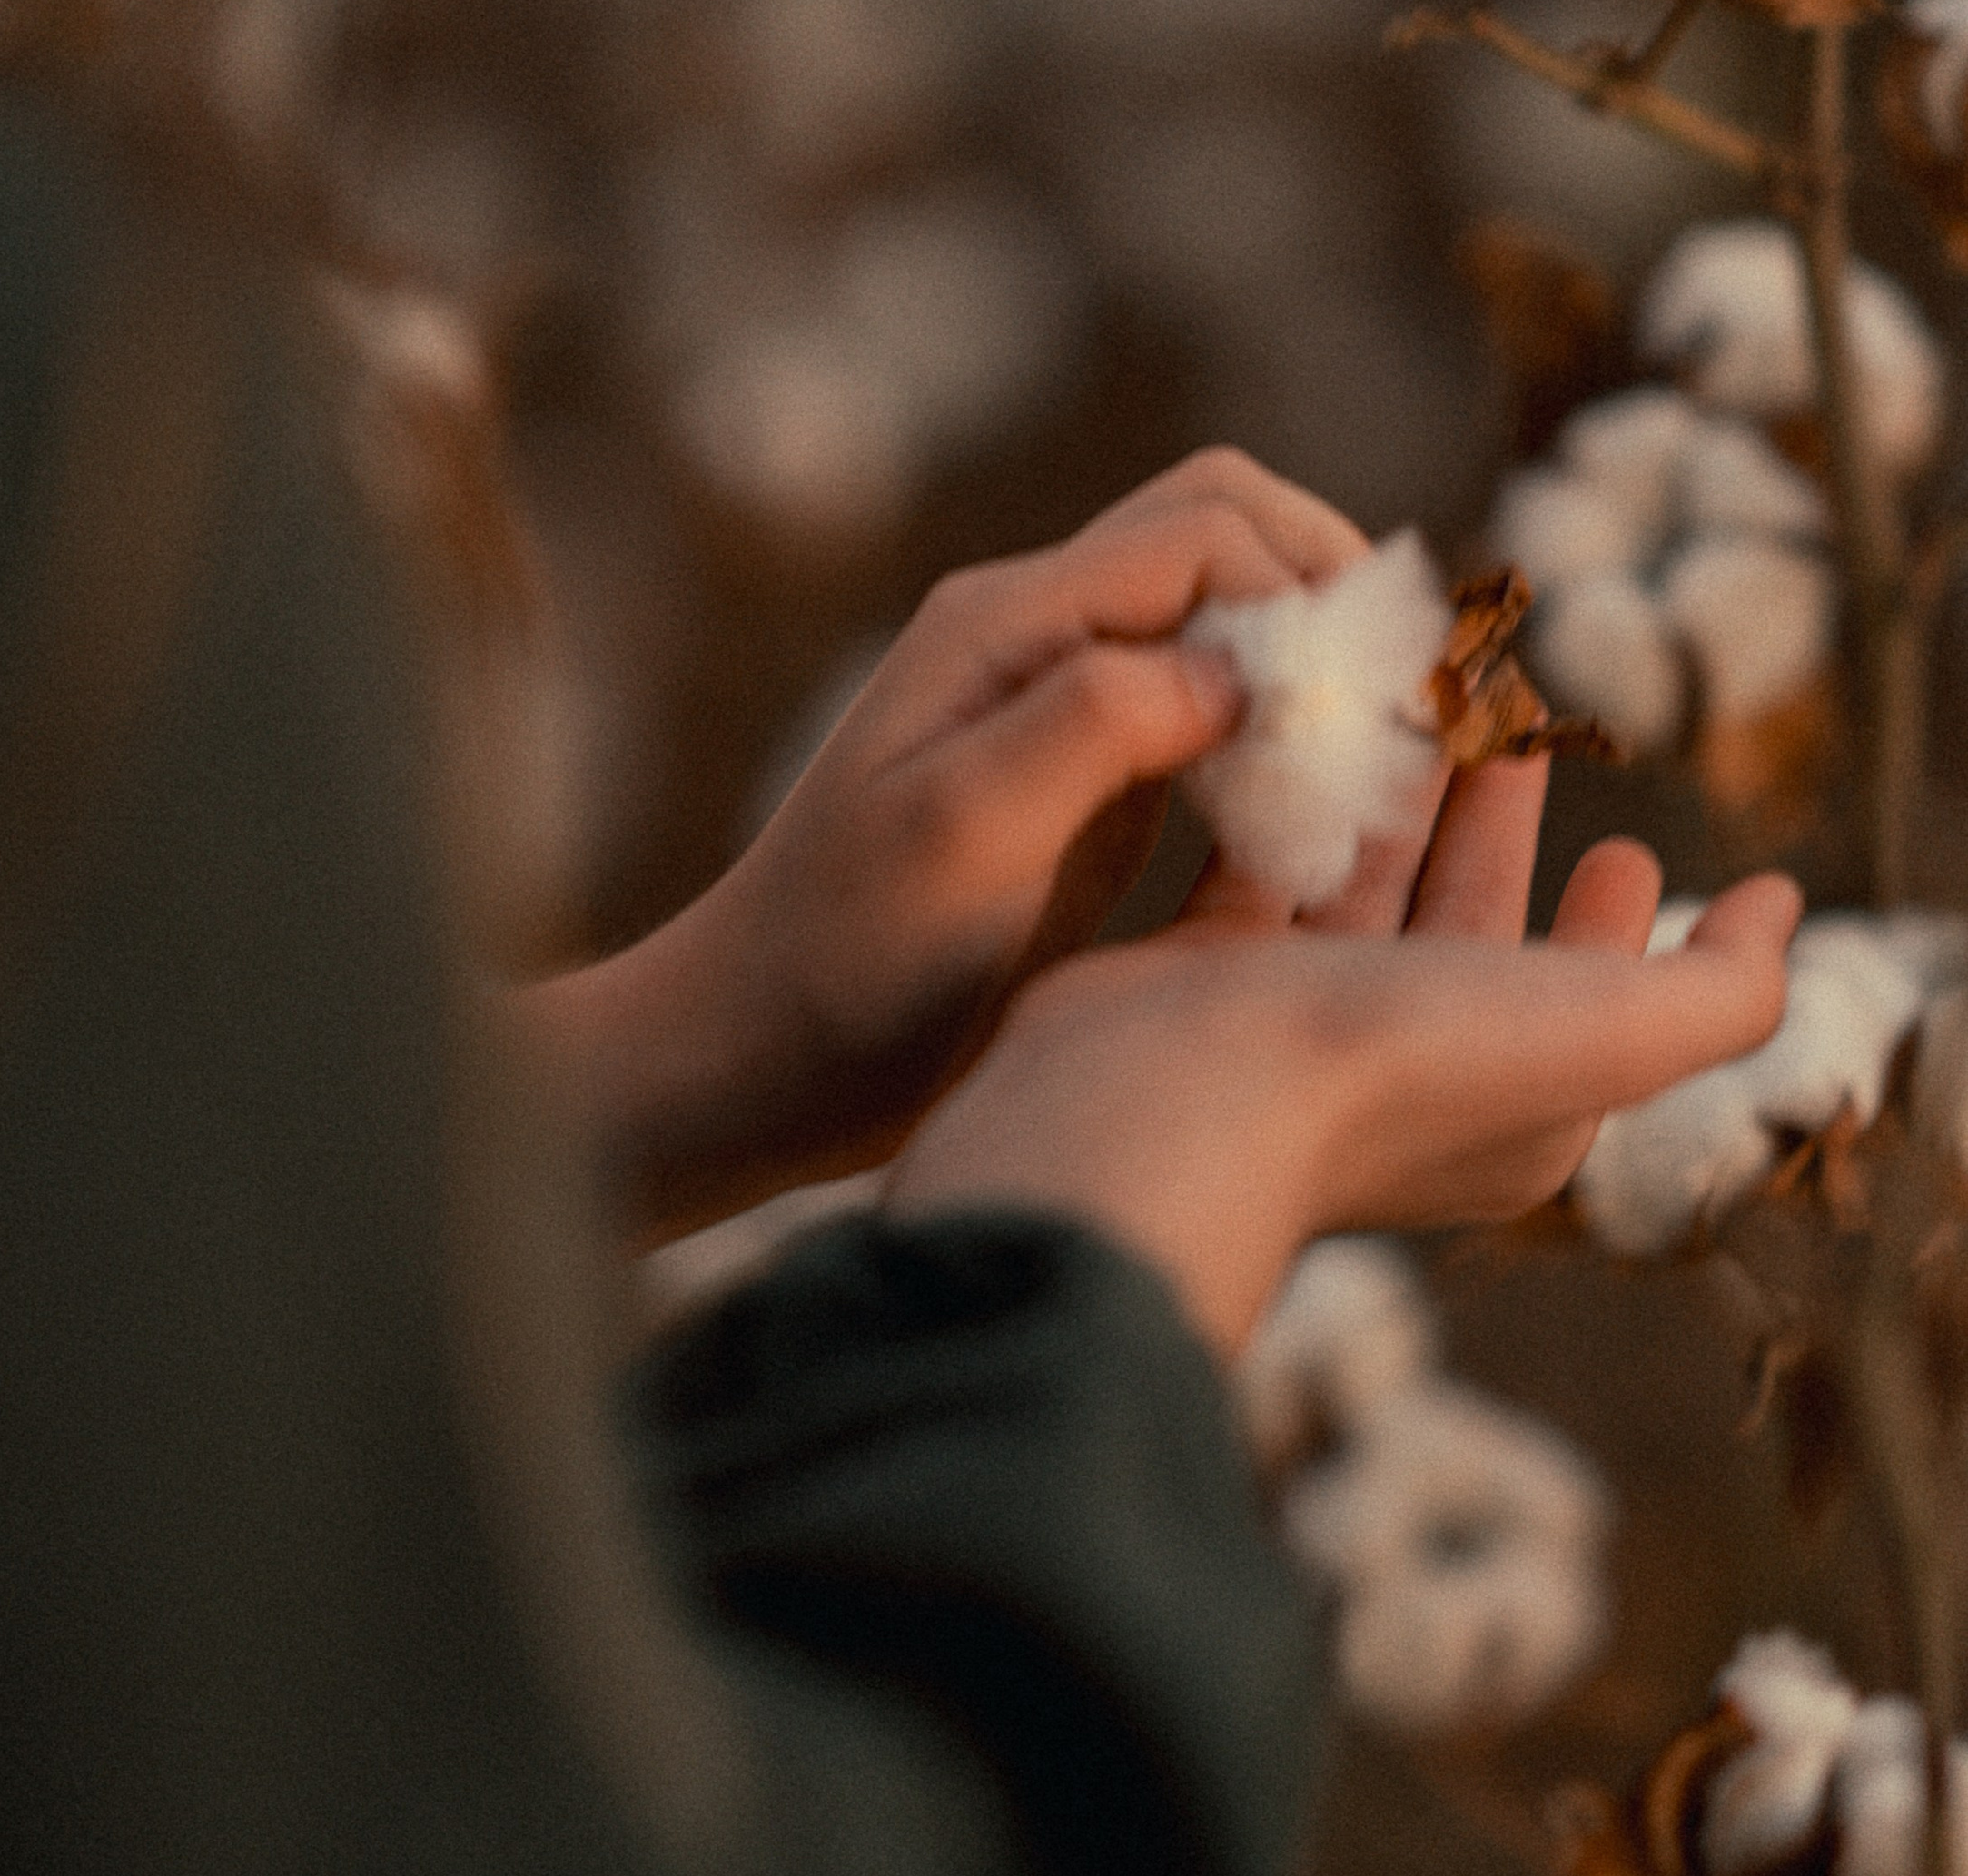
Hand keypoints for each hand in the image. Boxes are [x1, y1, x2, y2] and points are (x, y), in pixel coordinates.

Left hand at [519, 449, 1371, 1239]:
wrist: (758, 1059)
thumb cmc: (846, 963)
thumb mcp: (960, 836)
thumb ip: (1092, 722)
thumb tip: (1240, 664)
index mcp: (1005, 628)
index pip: (1207, 528)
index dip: (1314, 589)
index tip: (1379, 707)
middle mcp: (1036, 643)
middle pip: (1224, 537)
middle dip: (1330, 599)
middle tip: (1404, 716)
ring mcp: (1060, 713)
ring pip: (1223, 622)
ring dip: (1311, 665)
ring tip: (1379, 761)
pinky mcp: (1081, 790)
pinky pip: (1205, 717)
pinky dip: (1276, 740)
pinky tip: (1308, 819)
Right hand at [886, 750, 1801, 1351]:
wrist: (1168, 1106)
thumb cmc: (1391, 1072)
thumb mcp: (1610, 1032)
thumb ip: (1721, 987)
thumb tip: (1775, 913)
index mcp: (1506, 1108)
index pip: (1578, 1003)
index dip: (1612, 925)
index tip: (1625, 842)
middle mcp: (1398, 1074)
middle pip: (1465, 928)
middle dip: (1497, 828)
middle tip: (1518, 725)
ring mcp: (1287, 1028)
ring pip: (1361, 890)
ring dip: (1395, 800)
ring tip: (1422, 699)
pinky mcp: (1194, 980)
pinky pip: (1256, 873)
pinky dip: (1285, 809)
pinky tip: (1304, 735)